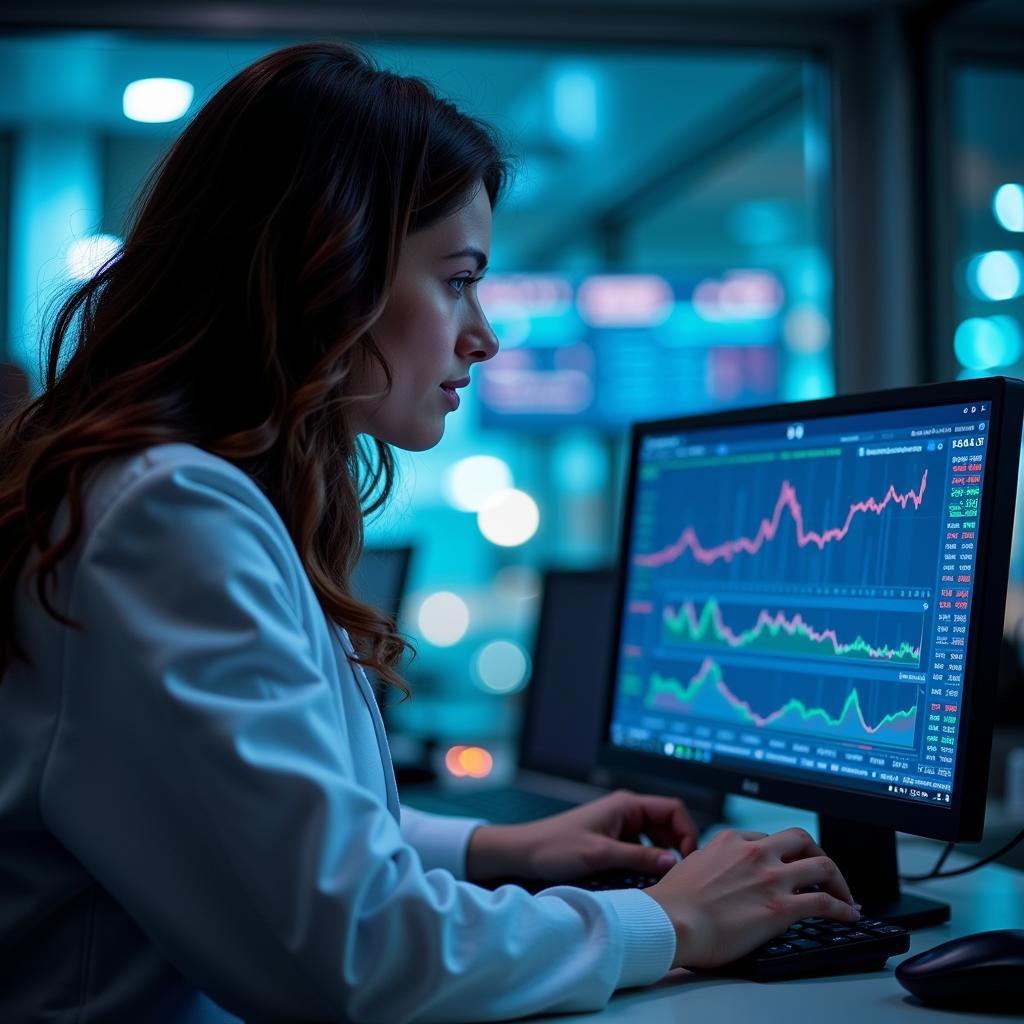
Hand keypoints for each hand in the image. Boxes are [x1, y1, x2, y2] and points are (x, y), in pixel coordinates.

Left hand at [465, 789, 698, 884]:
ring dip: (662, 857)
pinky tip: (645, 881)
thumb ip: (639, 857)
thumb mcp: (601, 854)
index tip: (688, 861)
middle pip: (668, 824)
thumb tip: (674, 863)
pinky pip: (640, 848)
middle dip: (678, 847)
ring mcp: (619, 826)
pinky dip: (647, 862)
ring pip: (656, 839)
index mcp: (626, 805)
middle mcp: (626, 811)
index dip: (688, 832)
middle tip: (681, 876)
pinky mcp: (611, 841)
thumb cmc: (555, 848)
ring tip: (665, 881)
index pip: (674, 809)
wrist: (523, 853)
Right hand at [644, 827, 859, 969]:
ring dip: (838, 880)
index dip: (783, 855)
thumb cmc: (674, 902)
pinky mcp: (782, 908)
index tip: (788, 866)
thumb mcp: (694, 865)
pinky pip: (825, 902)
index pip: (769, 839)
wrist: (671, 922)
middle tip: (822, 872)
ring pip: (822, 865)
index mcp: (731, 840)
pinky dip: (842, 907)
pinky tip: (848, 914)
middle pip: (801, 839)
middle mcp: (755, 853)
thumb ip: (716, 864)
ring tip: (844, 894)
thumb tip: (726, 877)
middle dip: (817, 854)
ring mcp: (770, 878)